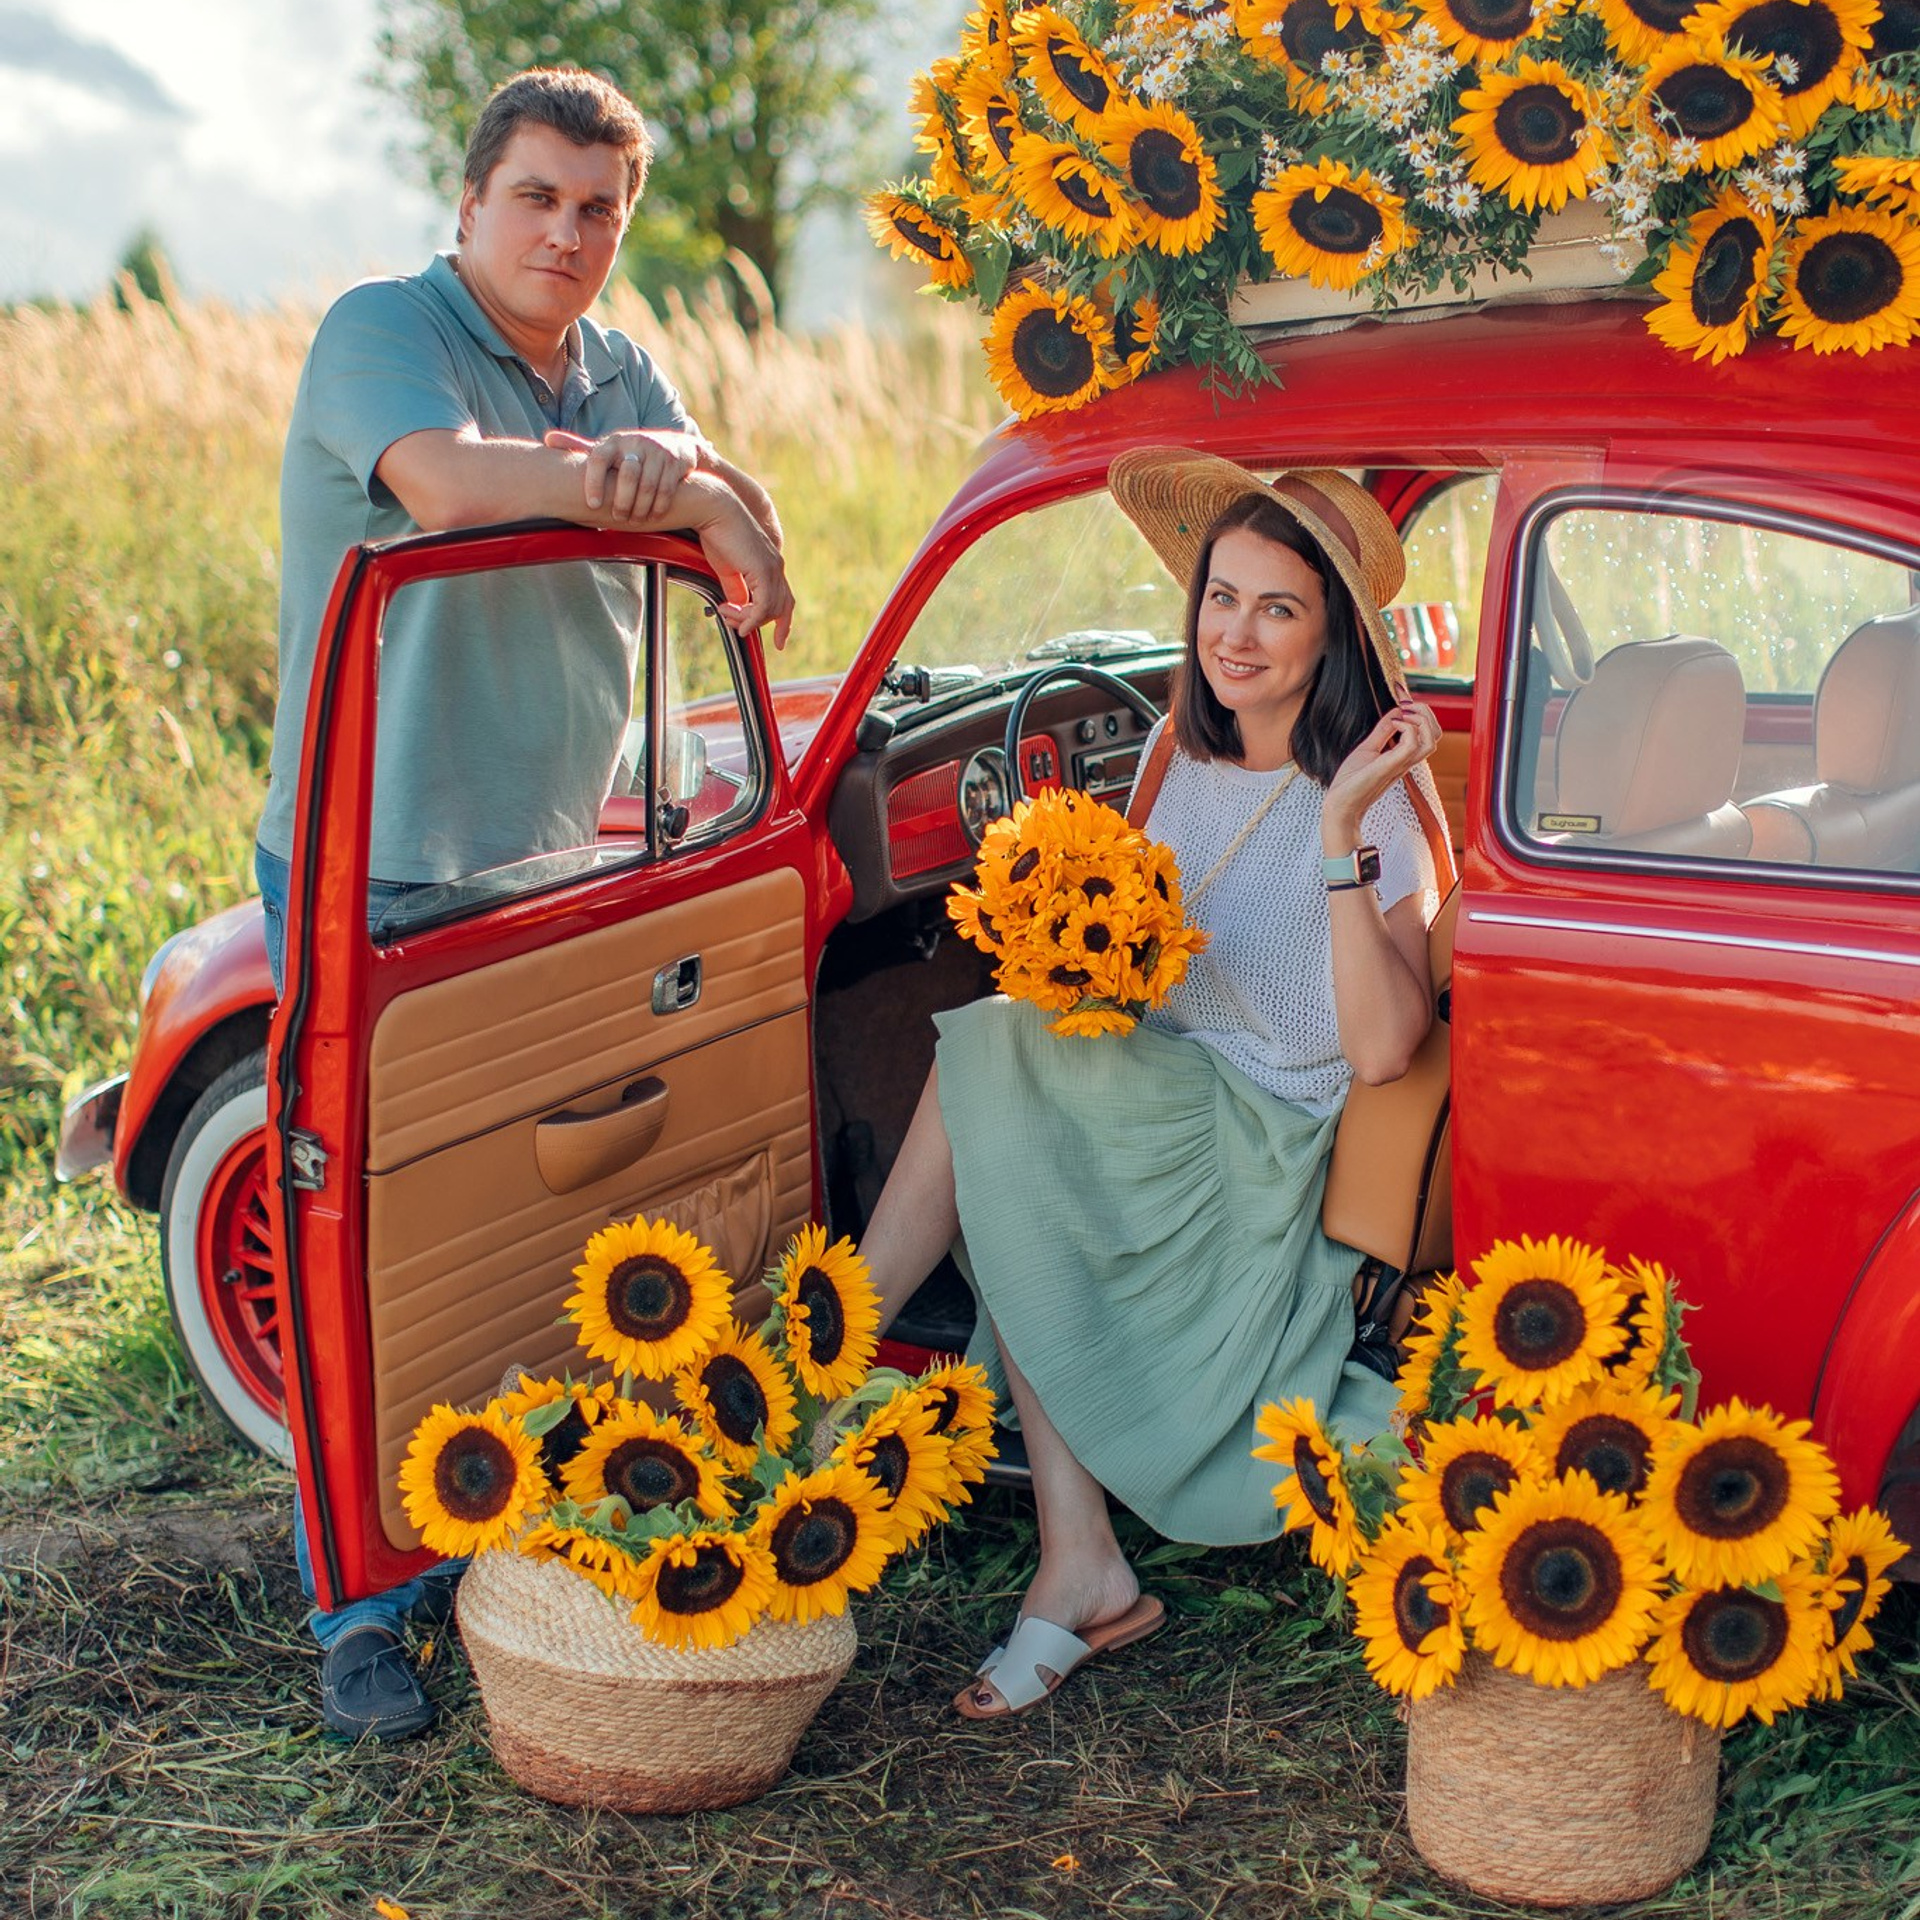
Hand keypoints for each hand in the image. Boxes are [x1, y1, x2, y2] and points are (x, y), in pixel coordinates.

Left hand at [543, 427, 699, 520]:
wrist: (675, 446)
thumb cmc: (632, 453)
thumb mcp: (609, 449)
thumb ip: (581, 447)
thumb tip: (547, 439)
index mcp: (614, 441)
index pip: (598, 459)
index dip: (593, 483)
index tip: (592, 505)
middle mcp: (635, 443)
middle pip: (628, 475)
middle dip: (622, 501)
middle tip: (618, 517)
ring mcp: (657, 452)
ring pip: (648, 486)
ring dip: (640, 508)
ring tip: (634, 520)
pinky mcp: (675, 463)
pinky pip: (666, 490)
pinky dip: (658, 507)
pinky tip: (652, 516)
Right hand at [697, 502, 794, 650]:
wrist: (713, 510)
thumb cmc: (716, 533)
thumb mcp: (727, 569)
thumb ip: (736, 589)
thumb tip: (737, 606)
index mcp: (770, 565)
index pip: (784, 600)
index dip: (784, 623)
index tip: (779, 642)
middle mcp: (776, 566)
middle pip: (781, 609)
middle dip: (759, 624)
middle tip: (735, 627)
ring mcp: (773, 568)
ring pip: (770, 610)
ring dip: (746, 619)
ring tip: (725, 613)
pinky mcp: (763, 570)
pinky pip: (763, 606)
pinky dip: (751, 619)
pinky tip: (737, 623)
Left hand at [1322, 698, 1440, 849]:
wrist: (1340, 803)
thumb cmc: (1352, 781)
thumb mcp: (1368, 748)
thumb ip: (1383, 732)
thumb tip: (1394, 712)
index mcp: (1404, 757)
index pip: (1429, 732)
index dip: (1421, 710)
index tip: (1402, 694)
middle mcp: (1407, 761)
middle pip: (1436, 734)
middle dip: (1425, 712)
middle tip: (1405, 703)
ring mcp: (1401, 764)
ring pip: (1431, 739)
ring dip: (1420, 719)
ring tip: (1402, 713)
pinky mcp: (1390, 766)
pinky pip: (1412, 744)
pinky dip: (1407, 727)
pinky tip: (1393, 723)